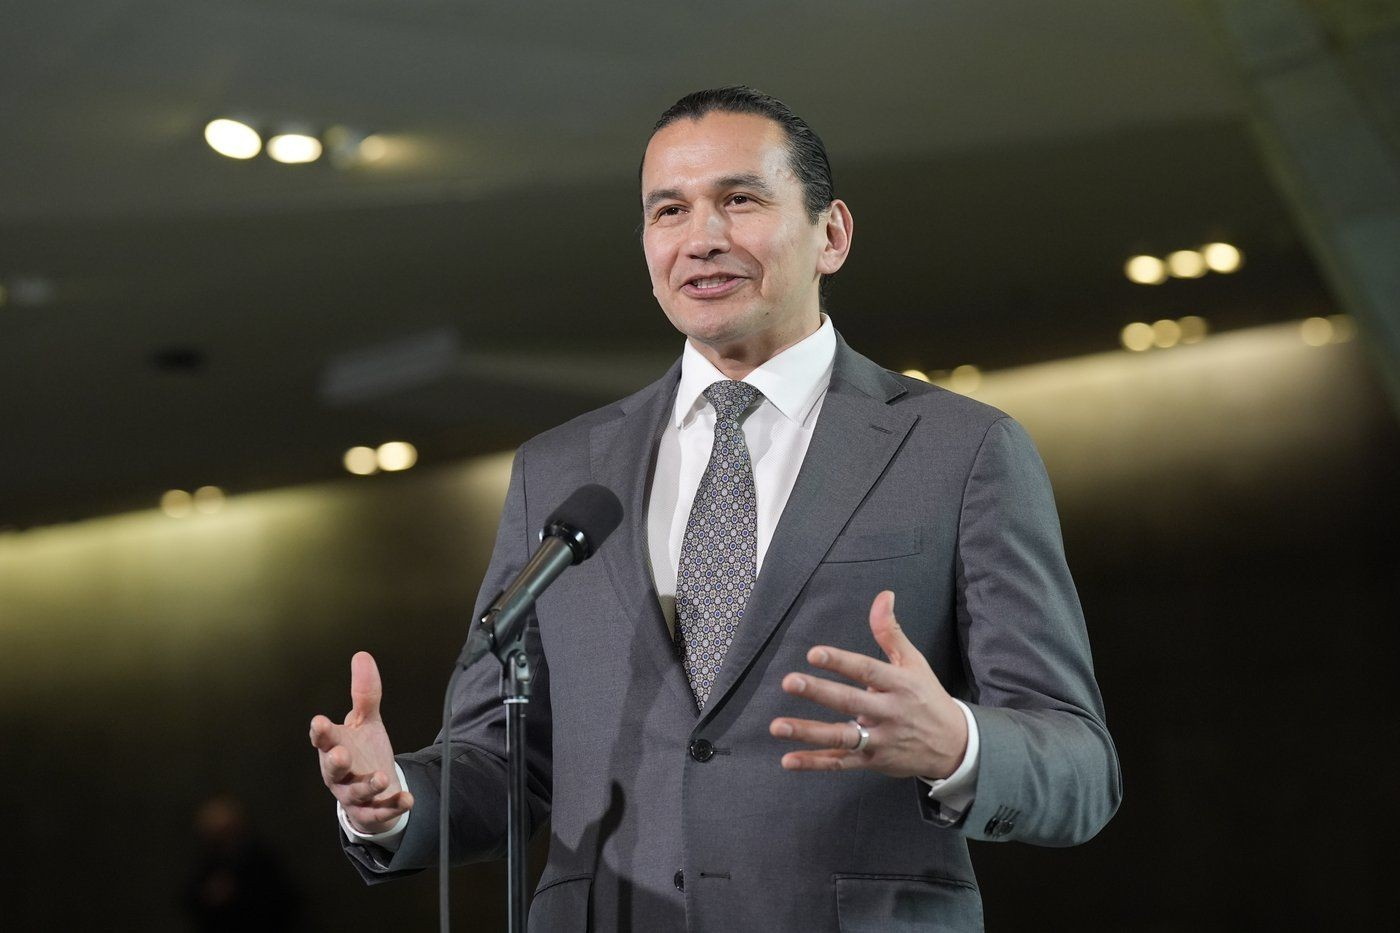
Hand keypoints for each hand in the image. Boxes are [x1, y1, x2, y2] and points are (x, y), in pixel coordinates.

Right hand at [309, 651, 413, 833]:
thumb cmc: (362, 751)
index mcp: (335, 747)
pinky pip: (379, 812)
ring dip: (367, 785)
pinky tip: (408, 799)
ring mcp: (352, 794)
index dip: (320, 732)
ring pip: (354, 794)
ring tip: (381, 777)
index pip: (323, 739)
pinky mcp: (370, 811)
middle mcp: (338, 773)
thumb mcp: (365, 721)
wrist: (372, 789)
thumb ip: (364, 694)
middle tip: (342, 754)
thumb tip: (362, 655)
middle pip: (332, 769)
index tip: (319, 721)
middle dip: (336, 762)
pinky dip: (393, 806)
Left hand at [770, 590, 968, 777]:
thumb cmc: (927, 696)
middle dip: (819, 692)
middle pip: (851, 702)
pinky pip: (841, 763)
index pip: (868, 670)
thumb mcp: (914, 662)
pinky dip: (815, 763)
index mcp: (900, 684)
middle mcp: (890, 712)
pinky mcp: (873, 761)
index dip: (841, 662)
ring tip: (777, 726)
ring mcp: (881, 739)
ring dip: (808, 732)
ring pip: (842, 736)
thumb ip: (890, 631)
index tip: (814, 653)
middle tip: (789, 681)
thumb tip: (883, 595)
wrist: (954, 746)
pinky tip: (788, 760)